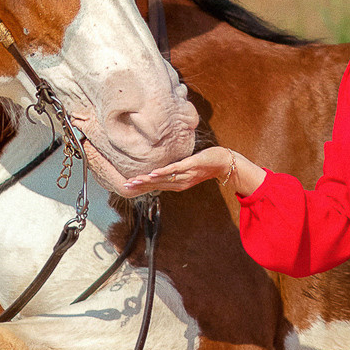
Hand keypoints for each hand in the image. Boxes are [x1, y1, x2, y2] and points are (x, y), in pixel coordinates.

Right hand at [126, 146, 249, 195]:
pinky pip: (174, 170)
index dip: (142, 186)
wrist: (224, 163)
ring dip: (148, 180)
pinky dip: (163, 172)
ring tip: (135, 181)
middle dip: (140, 185)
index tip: (127, 186)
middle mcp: (180, 183)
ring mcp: (185, 175)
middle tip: (125, 186)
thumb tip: (162, 166)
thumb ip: (175, 170)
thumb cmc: (205, 164)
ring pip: (163, 179)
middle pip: (157, 185)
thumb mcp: (187, 168)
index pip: (157, 186)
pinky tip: (152, 173)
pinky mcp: (190, 166)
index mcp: (178, 184)